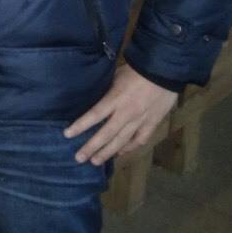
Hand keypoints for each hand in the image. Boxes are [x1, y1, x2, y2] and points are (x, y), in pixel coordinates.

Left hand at [63, 62, 178, 164]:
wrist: (164, 71)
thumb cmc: (136, 70)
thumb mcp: (115, 76)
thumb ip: (106, 91)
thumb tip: (94, 100)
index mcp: (116, 99)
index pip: (94, 115)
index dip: (80, 126)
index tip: (67, 135)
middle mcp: (127, 113)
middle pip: (106, 134)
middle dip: (91, 147)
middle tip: (79, 158)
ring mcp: (141, 120)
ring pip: (122, 141)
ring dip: (108, 152)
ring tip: (95, 161)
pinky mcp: (152, 123)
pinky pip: (140, 139)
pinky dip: (130, 148)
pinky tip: (121, 153)